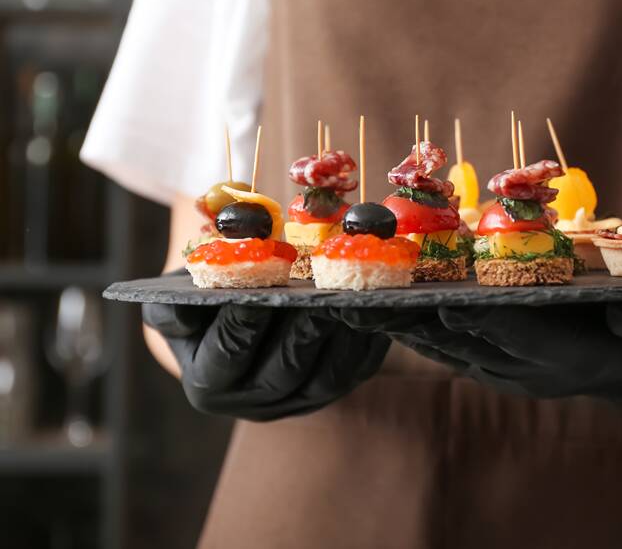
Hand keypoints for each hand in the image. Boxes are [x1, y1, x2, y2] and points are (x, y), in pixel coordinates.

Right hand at [142, 303, 388, 420]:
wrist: (238, 313)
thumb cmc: (204, 298)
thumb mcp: (175, 300)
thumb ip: (171, 307)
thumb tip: (178, 309)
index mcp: (209, 382)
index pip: (226, 358)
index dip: (242, 327)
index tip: (258, 295)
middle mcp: (253, 402)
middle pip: (282, 374)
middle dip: (302, 334)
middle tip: (319, 297)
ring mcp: (297, 401)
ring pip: (326, 379)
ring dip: (342, 339)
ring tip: (352, 300)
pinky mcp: (333, 390)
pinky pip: (356, 371)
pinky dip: (367, 344)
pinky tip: (375, 312)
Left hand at [340, 300, 621, 416]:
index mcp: (568, 355)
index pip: (521, 335)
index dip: (485, 320)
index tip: (447, 303)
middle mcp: (526, 369)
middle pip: (465, 341)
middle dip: (417, 321)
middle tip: (368, 301)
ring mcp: (504, 370)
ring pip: (444, 347)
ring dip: (398, 326)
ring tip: (349, 303)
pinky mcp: (490, 363)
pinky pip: (443, 347)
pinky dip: (410, 327)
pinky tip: (374, 310)